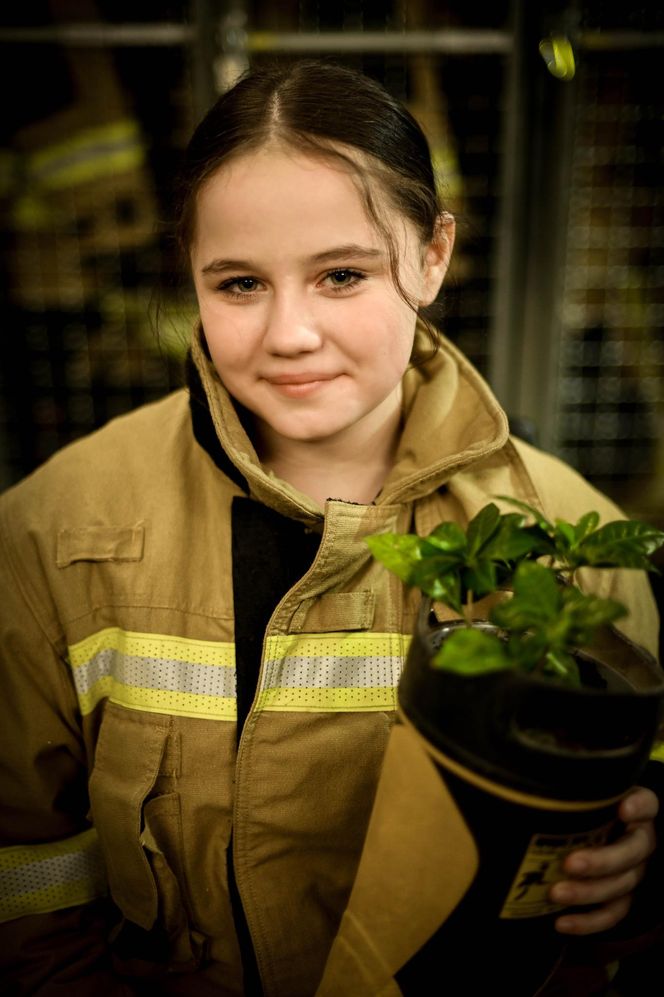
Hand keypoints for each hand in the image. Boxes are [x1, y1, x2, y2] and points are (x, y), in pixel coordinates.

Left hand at [550, 786, 657, 934]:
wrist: (584, 829)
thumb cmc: (579, 805)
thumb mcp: (580, 793)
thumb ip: (568, 789)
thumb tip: (532, 786)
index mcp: (635, 810)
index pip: (647, 804)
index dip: (639, 807)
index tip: (623, 809)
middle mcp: (639, 841)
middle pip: (632, 852)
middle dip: (601, 861)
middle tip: (569, 864)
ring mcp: (633, 871)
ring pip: (620, 886)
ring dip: (587, 893)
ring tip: (555, 894)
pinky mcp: (622, 897)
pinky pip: (611, 914)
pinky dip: (587, 922)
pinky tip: (560, 923)